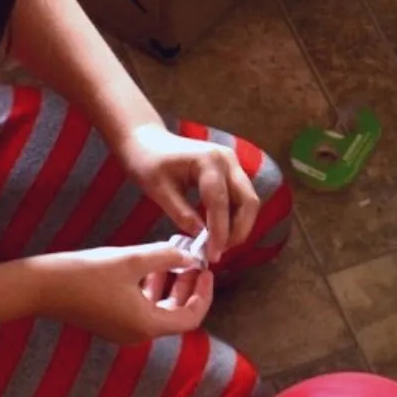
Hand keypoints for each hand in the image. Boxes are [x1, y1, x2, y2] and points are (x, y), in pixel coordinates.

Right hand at [33, 243, 213, 343]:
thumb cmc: (85, 273)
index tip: (205, 269)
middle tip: (194, 260)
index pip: (191, 317)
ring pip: (158, 309)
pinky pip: (141, 307)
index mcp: (147, 325)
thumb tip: (190, 255)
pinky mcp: (110, 321)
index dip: (203, 293)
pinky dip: (150, 288)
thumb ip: (166, 256)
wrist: (40, 286)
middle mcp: (138, 334)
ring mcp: (123, 329)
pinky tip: (149, 264)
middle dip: (188, 286)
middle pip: (176, 314)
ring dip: (169, 284)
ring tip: (174, 255)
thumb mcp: (131, 260)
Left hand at [118, 124, 258, 264]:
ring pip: (249, 202)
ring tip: (220, 246)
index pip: (220, 202)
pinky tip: (220, 233)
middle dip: (238, 231)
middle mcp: (227, 160)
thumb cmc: (148, 162)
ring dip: (240, 226)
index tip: (212, 255)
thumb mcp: (158, 190)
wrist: (147, 141)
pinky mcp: (231, 172)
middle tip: (220, 252)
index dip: (219, 231)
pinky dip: (235, 218)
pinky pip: (241, 199)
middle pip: (248, 201)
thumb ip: (181, 214)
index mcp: (208, 160)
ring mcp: (232, 164)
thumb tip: (202, 239)